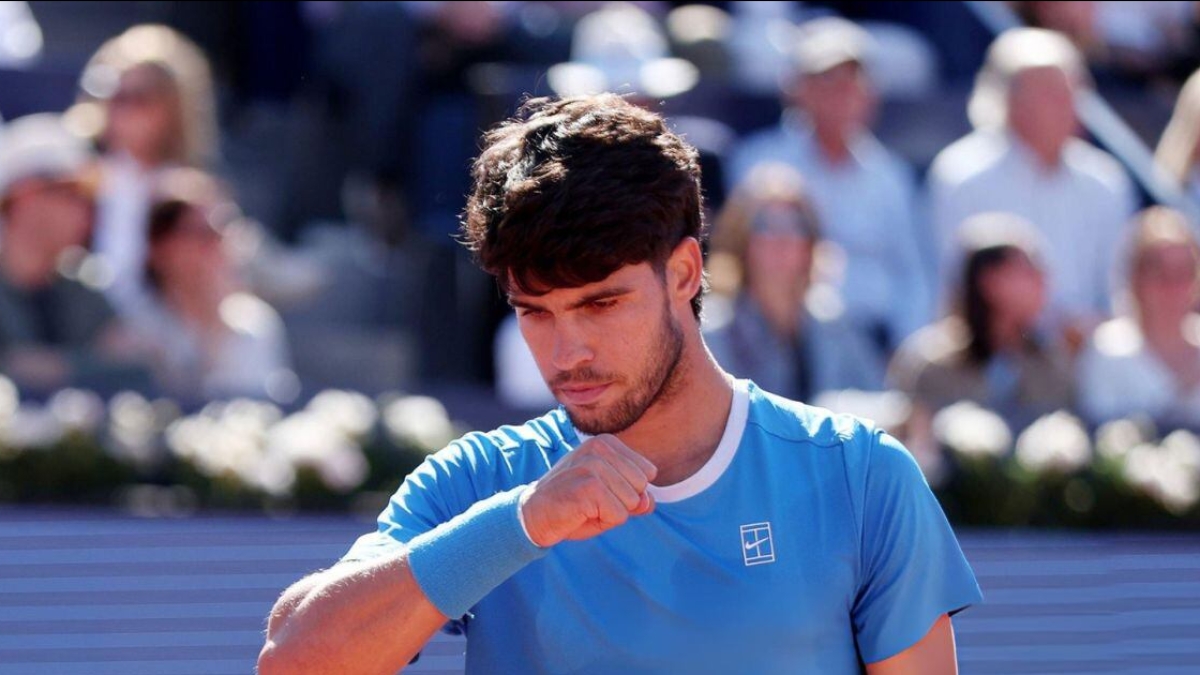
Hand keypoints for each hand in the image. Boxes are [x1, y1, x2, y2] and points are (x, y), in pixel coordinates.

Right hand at [519, 434, 656, 547]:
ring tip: (585, 507)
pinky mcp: (589, 486)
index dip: (627, 491)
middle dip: (622, 503)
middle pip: (641, 487)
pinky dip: (603, 522)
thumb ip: (635, 497)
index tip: (600, 492)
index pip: (647, 472)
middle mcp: (600, 448)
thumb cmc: (573, 505)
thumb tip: (648, 501)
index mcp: (606, 442)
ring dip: (611, 513)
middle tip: (591, 502)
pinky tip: (580, 513)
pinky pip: (619, 515)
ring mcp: (593, 465)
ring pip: (632, 502)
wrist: (532, 516)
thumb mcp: (610, 498)